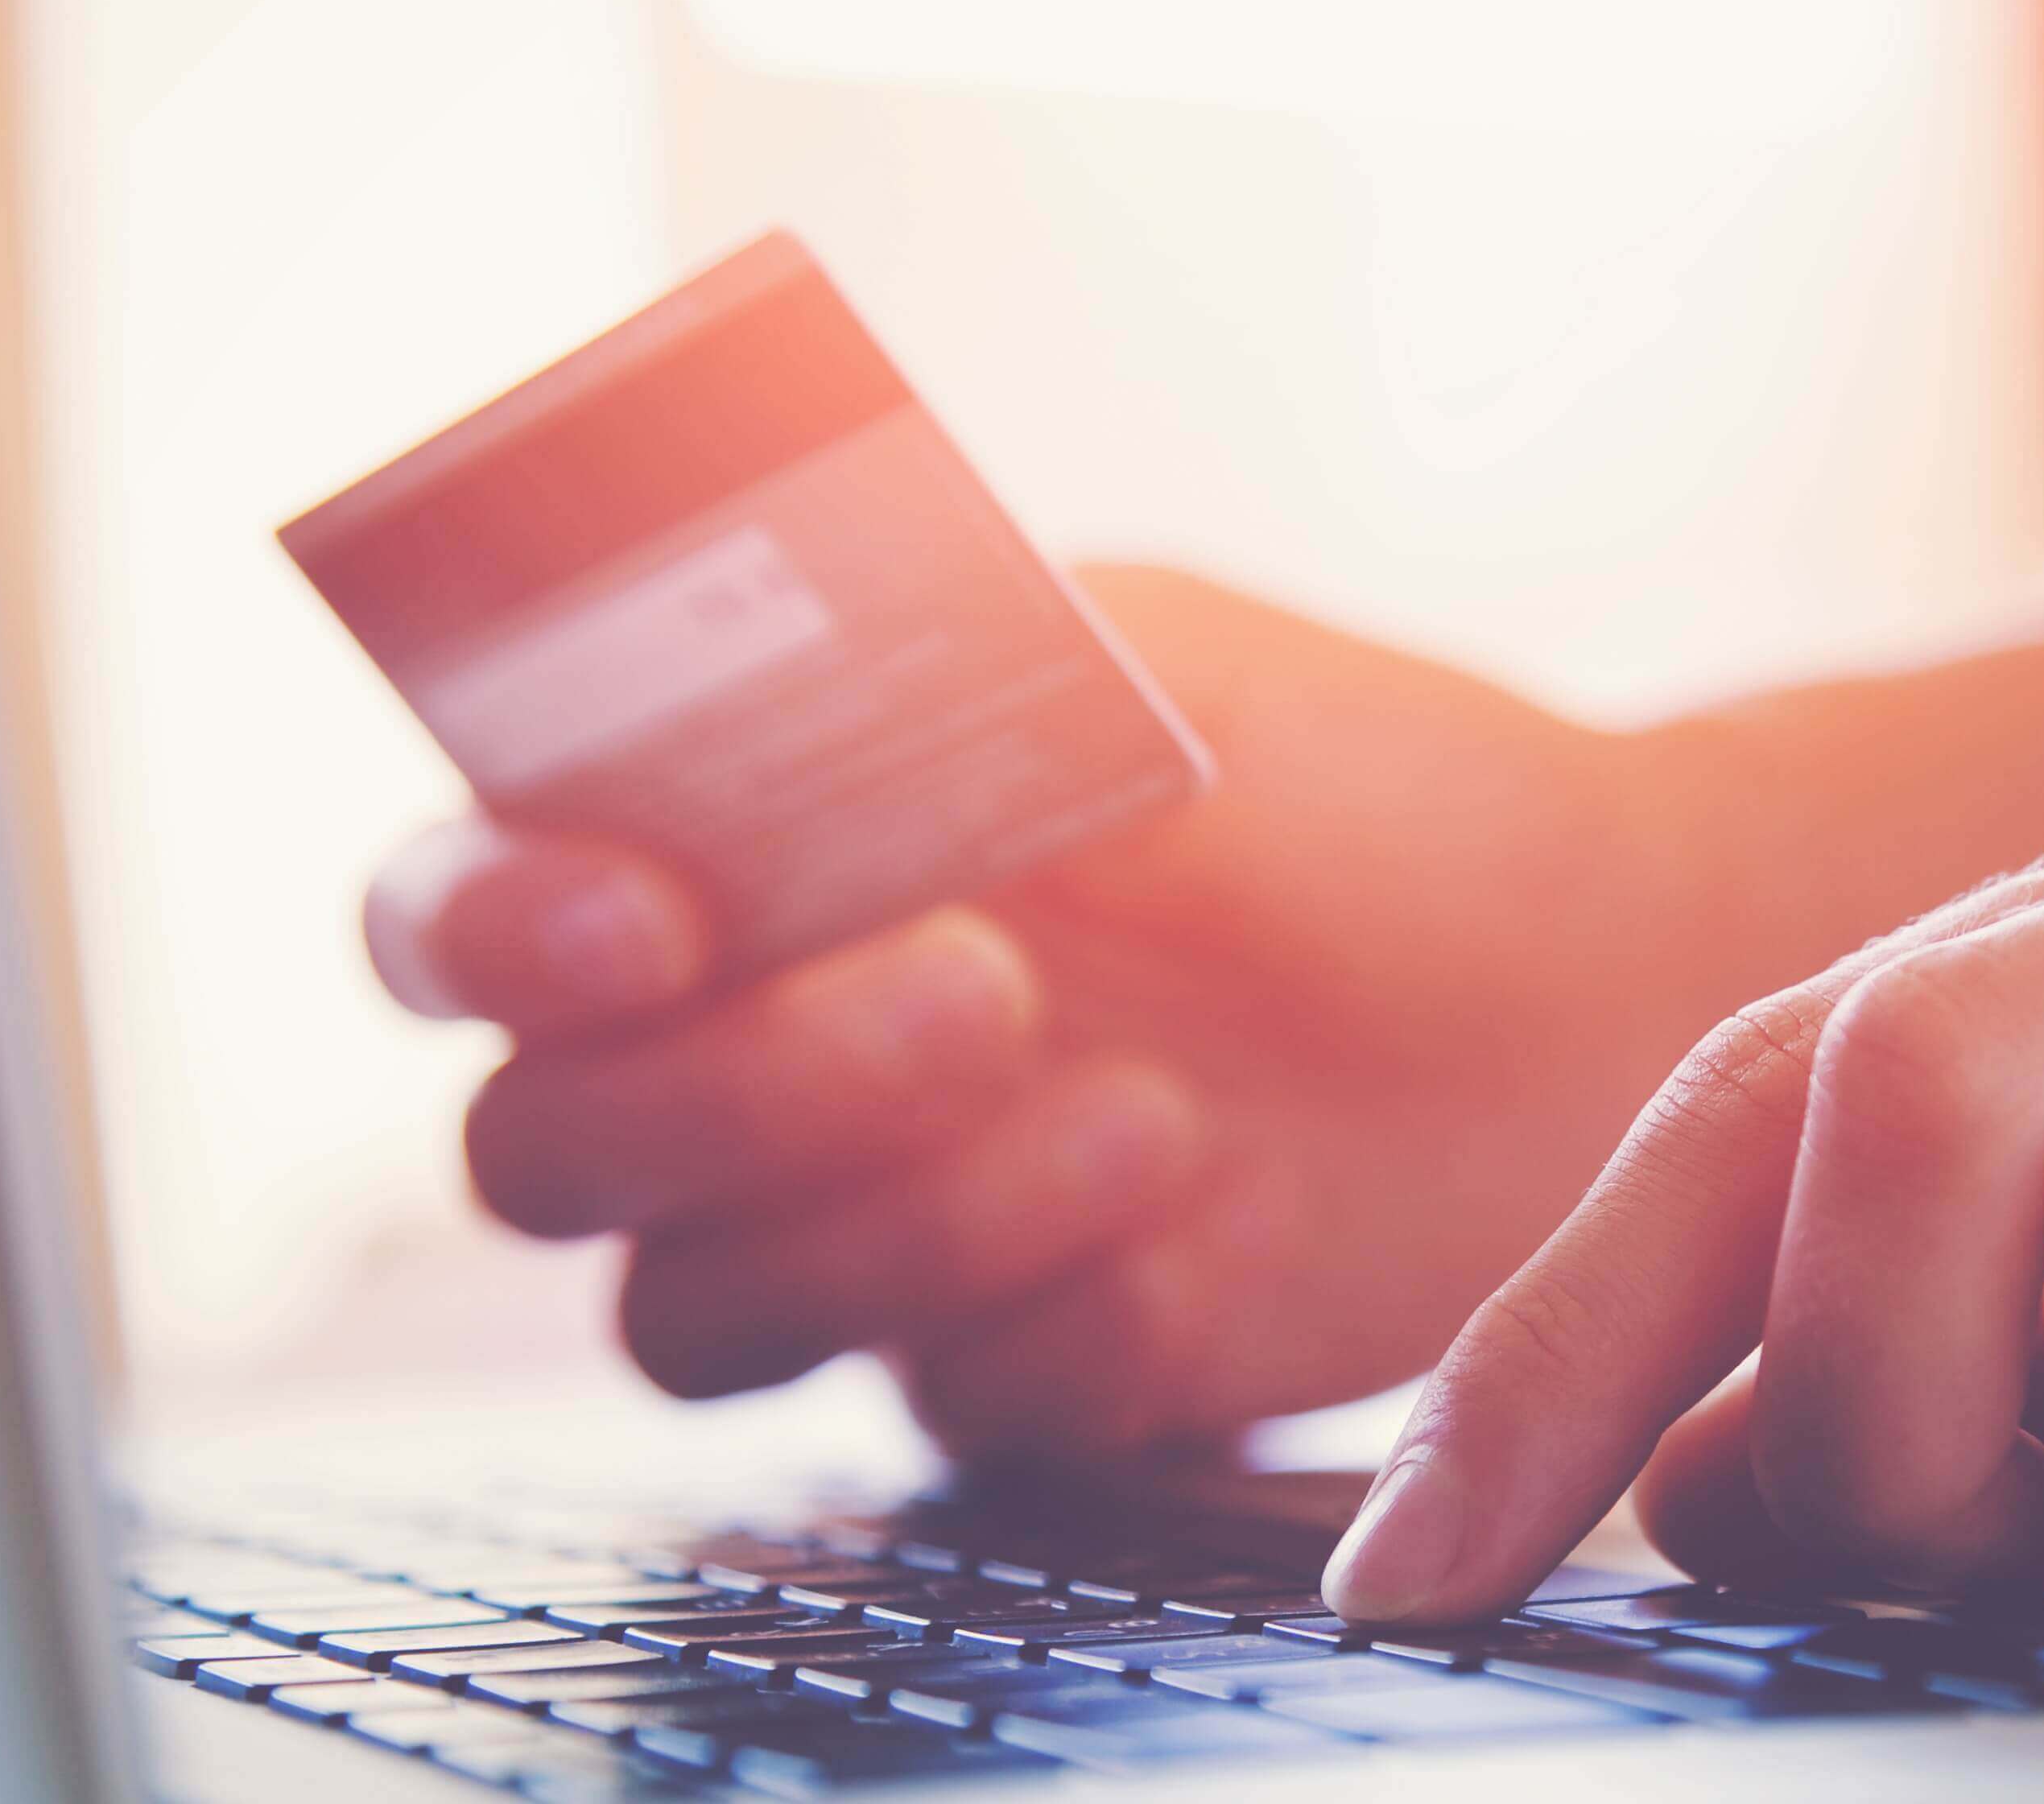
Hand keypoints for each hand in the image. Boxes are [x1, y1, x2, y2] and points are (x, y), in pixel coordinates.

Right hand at [363, 569, 1772, 1454]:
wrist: (1585, 964)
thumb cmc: (1353, 777)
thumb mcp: (1135, 650)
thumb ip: (915, 647)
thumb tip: (734, 634)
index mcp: (725, 859)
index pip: (458, 918)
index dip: (483, 931)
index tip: (636, 914)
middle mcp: (746, 1063)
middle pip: (539, 1154)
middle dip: (732, 1087)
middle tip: (986, 986)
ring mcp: (863, 1238)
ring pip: (695, 1317)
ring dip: (897, 1220)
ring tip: (1153, 1104)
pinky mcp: (1008, 1374)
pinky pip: (936, 1408)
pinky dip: (1054, 1322)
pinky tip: (1205, 1219)